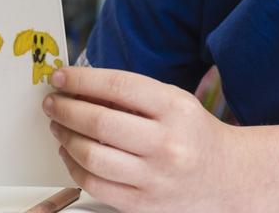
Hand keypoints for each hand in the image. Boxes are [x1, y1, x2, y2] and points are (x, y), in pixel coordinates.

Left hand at [43, 67, 244, 212]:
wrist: (227, 176)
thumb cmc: (192, 132)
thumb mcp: (172, 100)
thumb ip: (129, 92)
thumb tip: (78, 86)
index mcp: (175, 110)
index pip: (118, 87)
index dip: (81, 80)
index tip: (60, 77)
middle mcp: (167, 144)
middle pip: (100, 124)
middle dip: (66, 109)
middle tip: (52, 102)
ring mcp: (154, 179)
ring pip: (92, 157)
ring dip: (65, 137)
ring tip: (58, 125)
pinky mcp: (142, 204)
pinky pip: (94, 185)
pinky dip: (73, 166)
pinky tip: (69, 152)